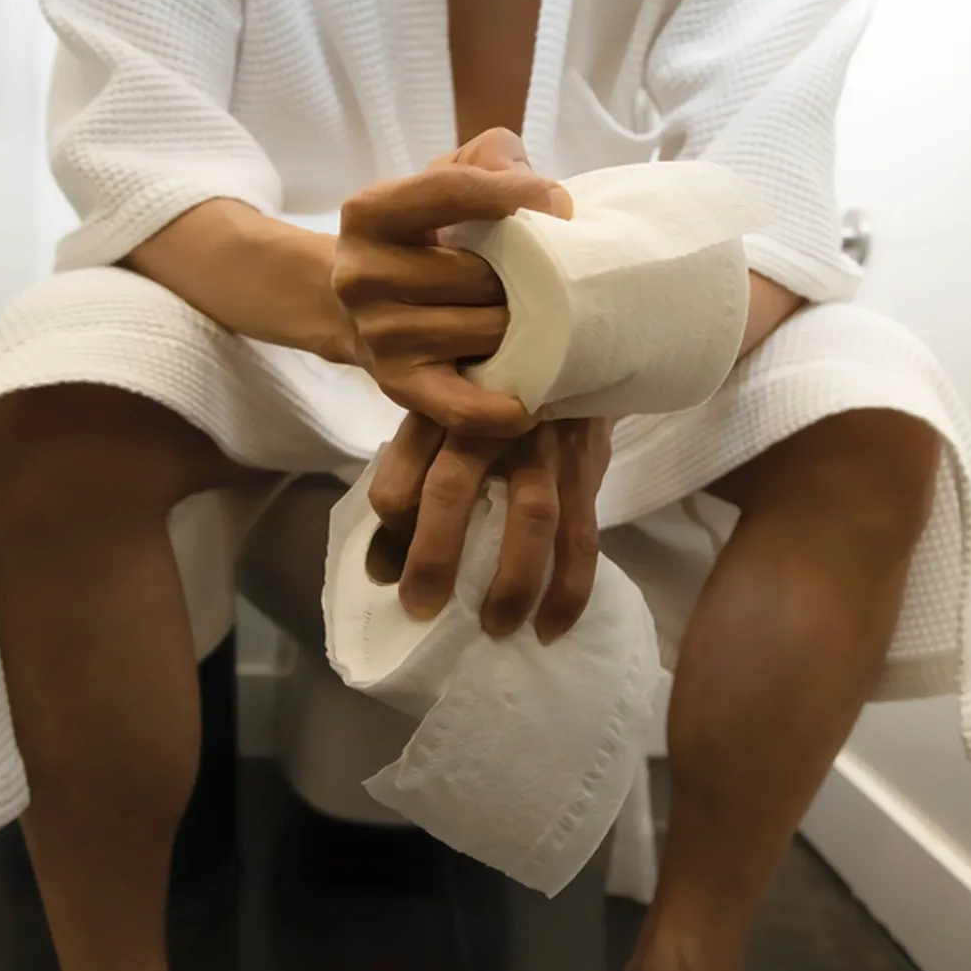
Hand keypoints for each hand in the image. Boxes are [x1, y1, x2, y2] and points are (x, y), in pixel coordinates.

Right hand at [334, 128, 571, 435]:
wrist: (363, 307)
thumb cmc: (424, 236)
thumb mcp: (444, 178)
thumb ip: (492, 158)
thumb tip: (544, 196)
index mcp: (369, 212)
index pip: (449, 190)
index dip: (512, 194)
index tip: (558, 204)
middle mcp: (360, 275)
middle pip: (477, 274)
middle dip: (522, 277)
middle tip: (546, 281)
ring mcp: (378, 335)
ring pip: (484, 332)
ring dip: (523, 331)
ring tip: (538, 324)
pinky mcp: (398, 387)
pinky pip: (461, 407)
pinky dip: (504, 409)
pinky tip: (535, 401)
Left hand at [368, 410, 613, 642]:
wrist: (570, 342)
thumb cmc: (489, 388)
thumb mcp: (442, 405)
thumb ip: (414, 461)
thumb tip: (385, 553)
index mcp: (440, 409)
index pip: (399, 469)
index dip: (388, 525)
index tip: (384, 569)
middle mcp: (490, 420)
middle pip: (453, 485)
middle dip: (434, 556)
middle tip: (421, 607)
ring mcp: (545, 441)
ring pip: (532, 516)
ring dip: (513, 582)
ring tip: (497, 628)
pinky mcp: (587, 466)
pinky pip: (581, 536)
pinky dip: (569, 588)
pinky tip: (551, 626)